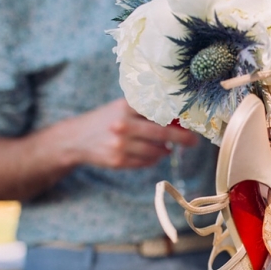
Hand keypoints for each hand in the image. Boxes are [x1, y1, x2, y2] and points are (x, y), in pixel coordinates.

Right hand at [64, 98, 198, 168]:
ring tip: (165, 147)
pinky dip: (153, 159)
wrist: (76, 139)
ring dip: (165, 150)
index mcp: (126, 106)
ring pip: (157, 151)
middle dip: (183, 138)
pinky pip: (147, 162)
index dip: (179, 118)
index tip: (192, 123)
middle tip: (194, 142)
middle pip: (163, 132)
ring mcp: (121, 144)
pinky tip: (150, 154)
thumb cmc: (107, 120)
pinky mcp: (119, 160)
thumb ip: (146, 111)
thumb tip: (179, 119)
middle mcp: (123, 124)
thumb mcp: (122, 108)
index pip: (160, 111)